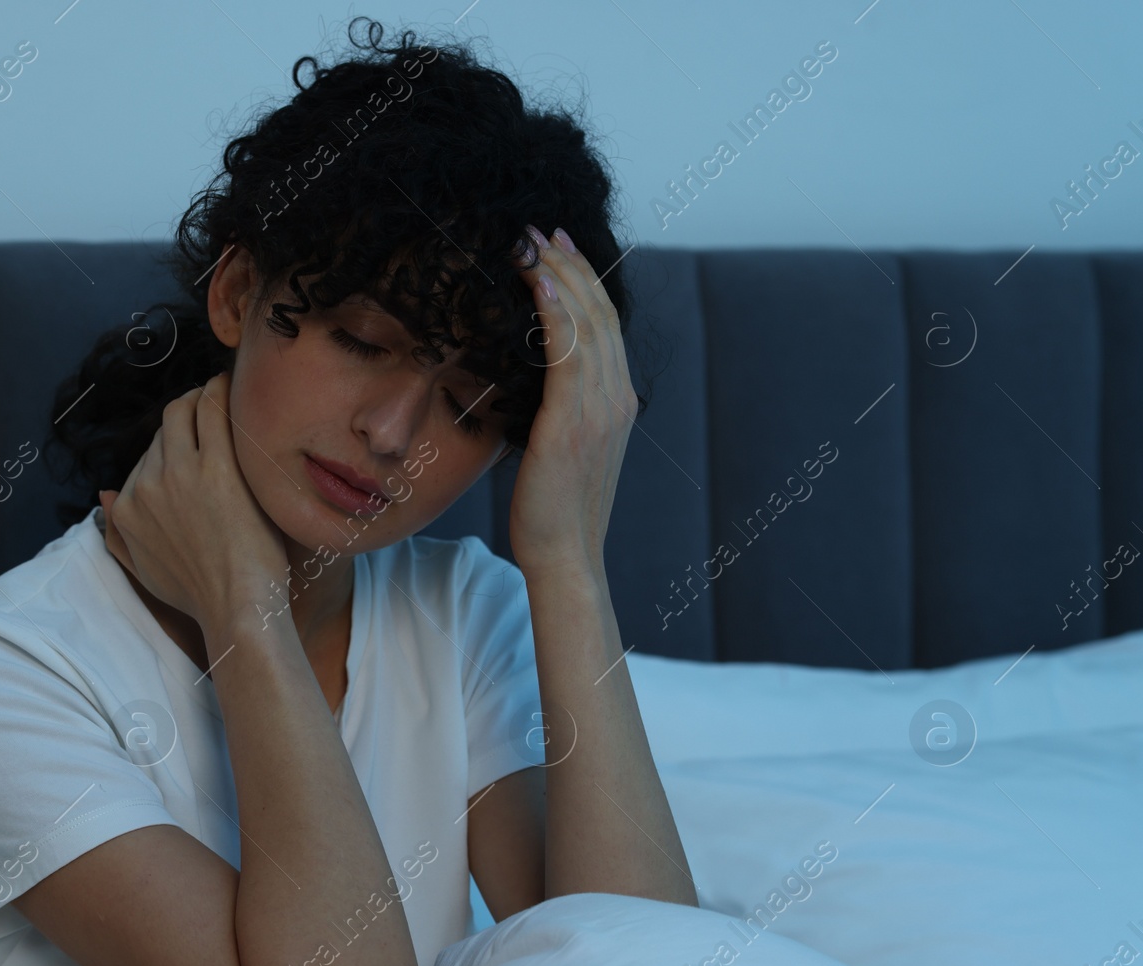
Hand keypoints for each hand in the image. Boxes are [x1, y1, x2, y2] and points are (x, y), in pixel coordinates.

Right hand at [97, 371, 288, 626]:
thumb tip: (105, 495)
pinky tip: (231, 387)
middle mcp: (146, 484)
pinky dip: (220, 392)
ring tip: (220, 394)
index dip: (169, 446)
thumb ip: (117, 536)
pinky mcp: (218, 464)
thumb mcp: (143, 570)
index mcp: (127, 508)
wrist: (236, 606)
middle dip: (184, 418)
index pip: (144, 457)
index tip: (190, 441)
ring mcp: (181, 471)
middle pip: (162, 431)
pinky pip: (213, 409)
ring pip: (183, 410)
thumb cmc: (198, 595)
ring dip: (200, 398)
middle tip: (207, 409)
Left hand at [506, 225, 636, 579]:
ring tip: (531, 240)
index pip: (605, 326)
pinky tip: (538, 281)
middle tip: (541, 228)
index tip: (558, 249)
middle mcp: (617, 398)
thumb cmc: (551, 510)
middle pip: (601, 313)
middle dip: (571, 264)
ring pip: (587, 322)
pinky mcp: (574, 421)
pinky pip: (569, 352)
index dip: (583, 281)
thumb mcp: (560, 450)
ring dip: (559, 274)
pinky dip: (557, 310)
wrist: (564, 556)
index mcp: (617, 404)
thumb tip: (534, 385)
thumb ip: (558, 411)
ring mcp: (601, 409)